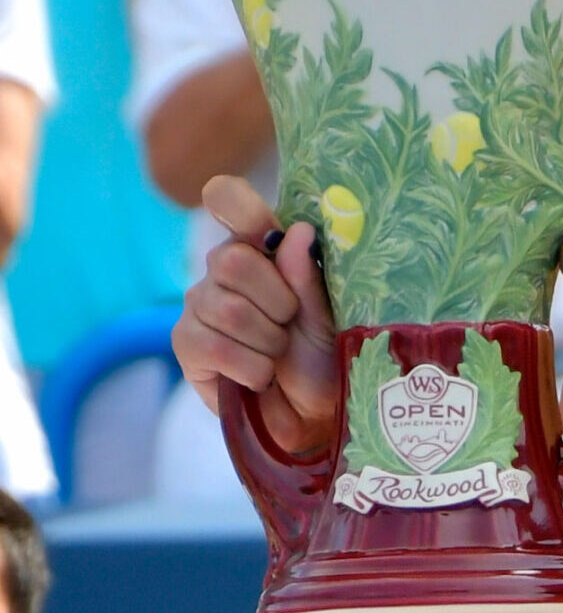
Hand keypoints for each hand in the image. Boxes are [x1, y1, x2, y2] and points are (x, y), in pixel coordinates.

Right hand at [172, 175, 339, 451]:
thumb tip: (298, 231)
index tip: (264, 228)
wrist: (310, 412)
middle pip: (231, 259)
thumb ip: (307, 276)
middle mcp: (224, 268)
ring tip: (278, 353)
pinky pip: (213, 346)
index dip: (238, 206)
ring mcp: (199, 304)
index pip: (228, 199)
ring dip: (267, 340)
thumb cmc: (322, 353)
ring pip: (227, 309)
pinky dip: (250, 367)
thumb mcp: (325, 313)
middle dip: (277, 301)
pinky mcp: (186, 343)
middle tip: (290, 323)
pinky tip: (260, 374)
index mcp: (262, 246)